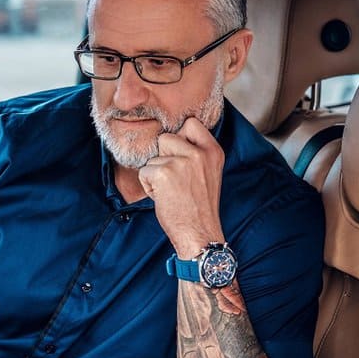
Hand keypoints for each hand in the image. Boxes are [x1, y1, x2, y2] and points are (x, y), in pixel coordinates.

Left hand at [139, 117, 224, 257]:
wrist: (200, 234)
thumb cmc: (199, 208)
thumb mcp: (209, 173)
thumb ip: (196, 153)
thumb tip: (171, 137)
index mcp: (213, 151)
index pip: (191, 123)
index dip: (180, 137)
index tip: (181, 155)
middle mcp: (199, 153)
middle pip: (166, 138)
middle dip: (164, 158)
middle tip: (176, 181)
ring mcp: (182, 162)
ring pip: (153, 157)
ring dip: (155, 174)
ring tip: (171, 191)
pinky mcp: (164, 173)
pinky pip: (144, 172)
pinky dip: (148, 187)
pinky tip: (164, 198)